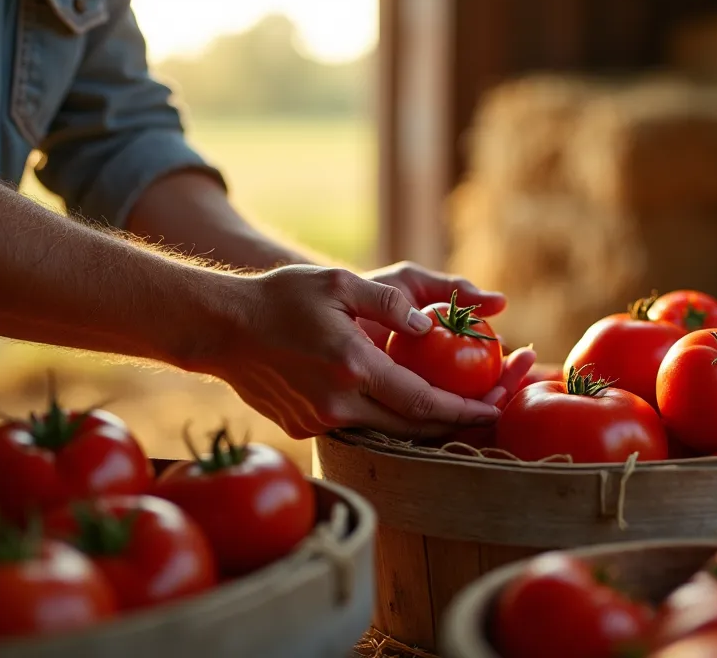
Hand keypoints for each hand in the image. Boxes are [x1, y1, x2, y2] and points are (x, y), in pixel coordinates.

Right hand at [207, 265, 527, 439]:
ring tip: (456, 409)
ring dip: (423, 425)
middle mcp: (337, 403)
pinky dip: (384, 419)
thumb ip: (388, 302)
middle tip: (489, 410)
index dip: (465, 410)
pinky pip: (355, 427)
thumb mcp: (338, 282)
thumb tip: (428, 324)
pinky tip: (402, 403)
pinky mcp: (302, 427)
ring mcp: (318, 421)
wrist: (219, 328)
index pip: (423, 402)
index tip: (496, 405)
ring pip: (386, 433)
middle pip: (413, 429)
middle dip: (455, 424)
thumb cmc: (281, 297)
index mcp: (353, 368)